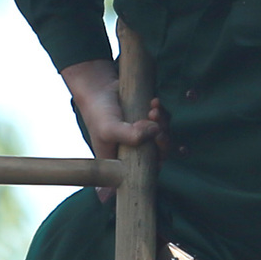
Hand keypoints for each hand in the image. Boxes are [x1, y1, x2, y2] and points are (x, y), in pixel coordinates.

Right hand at [60, 60, 168, 203]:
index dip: (156, 164)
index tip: (157, 151)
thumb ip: (129, 136)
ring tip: (153, 111)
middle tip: (158, 129)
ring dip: (163, 123)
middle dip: (162, 141)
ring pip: (163, 135)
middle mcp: (134, 150)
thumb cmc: (98, 114)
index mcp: (122, 161)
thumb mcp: (109, 129)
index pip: (144, 172)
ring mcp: (142, 134)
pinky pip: (162, 119)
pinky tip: (154, 102)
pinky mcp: (147, 119)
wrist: (98, 88)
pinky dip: (161, 112)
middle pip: (159, 153)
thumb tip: (156, 131)